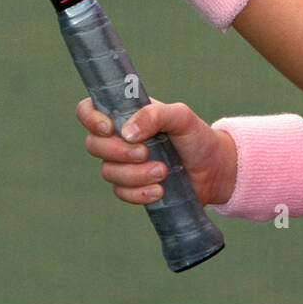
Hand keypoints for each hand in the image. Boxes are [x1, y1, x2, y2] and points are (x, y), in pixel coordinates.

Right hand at [76, 97, 235, 206]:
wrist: (214, 169)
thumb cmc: (196, 137)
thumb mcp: (181, 116)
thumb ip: (155, 115)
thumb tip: (127, 132)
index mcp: (126, 114)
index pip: (89, 110)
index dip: (90, 119)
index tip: (108, 128)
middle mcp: (119, 138)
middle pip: (93, 145)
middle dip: (118, 152)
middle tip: (146, 152)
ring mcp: (124, 164)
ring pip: (108, 172)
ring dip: (135, 174)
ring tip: (163, 171)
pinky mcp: (132, 187)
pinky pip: (121, 192)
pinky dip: (139, 193)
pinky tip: (160, 190)